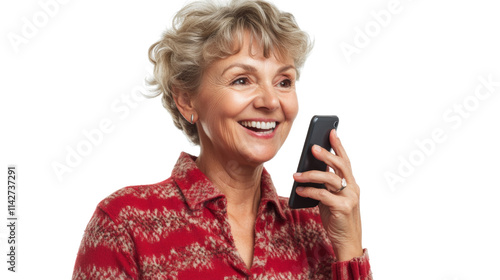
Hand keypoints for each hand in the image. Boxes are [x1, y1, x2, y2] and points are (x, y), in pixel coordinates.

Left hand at [293, 129, 362, 261]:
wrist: (347, 243)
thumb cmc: (337, 219)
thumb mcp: (330, 198)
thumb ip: (325, 185)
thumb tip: (308, 169)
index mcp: (351, 184)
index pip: (345, 160)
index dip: (338, 145)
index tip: (331, 131)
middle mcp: (353, 188)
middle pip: (340, 165)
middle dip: (326, 154)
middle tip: (312, 147)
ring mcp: (350, 198)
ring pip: (330, 178)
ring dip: (311, 174)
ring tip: (296, 174)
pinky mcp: (343, 208)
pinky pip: (323, 195)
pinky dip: (309, 191)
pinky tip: (298, 190)